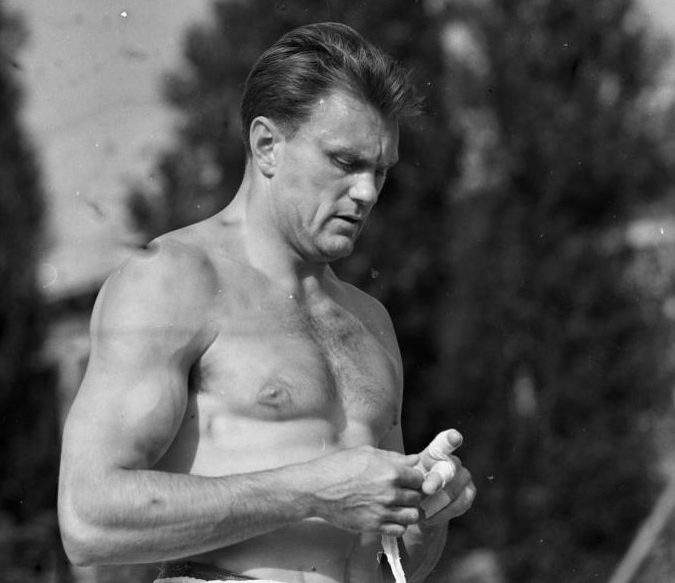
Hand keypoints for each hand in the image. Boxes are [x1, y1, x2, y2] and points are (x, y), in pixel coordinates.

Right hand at [309, 446, 424, 536]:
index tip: (407, 479)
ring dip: (408, 511)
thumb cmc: (339, 466)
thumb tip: (414, 459)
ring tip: (399, 506)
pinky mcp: (373, 526)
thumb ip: (393, 457)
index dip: (414, 478)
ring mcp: (382, 511)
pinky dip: (399, 524)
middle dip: (412, 494)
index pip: (419, 479)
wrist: (317, 488)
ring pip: (413, 516)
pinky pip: (399, 530)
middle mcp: (390, 493)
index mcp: (390, 471)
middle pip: (417, 497)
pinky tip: (390, 516)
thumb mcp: (366, 453)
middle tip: (402, 492)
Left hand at [416, 430, 475, 526]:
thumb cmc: (411, 488)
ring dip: (435, 503)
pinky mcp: (469, 494)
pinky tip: (428, 518)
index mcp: (436, 453)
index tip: (455, 437)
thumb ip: (408, 471)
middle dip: (436, 480)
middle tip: (426, 489)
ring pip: (452, 491)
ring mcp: (464, 477)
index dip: (450, 439)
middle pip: (448, 470)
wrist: (422, 509)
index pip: (444, 443)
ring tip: (419, 511)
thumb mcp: (406, 478)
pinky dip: (441, 514)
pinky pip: (458, 505)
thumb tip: (409, 465)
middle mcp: (454, 461)